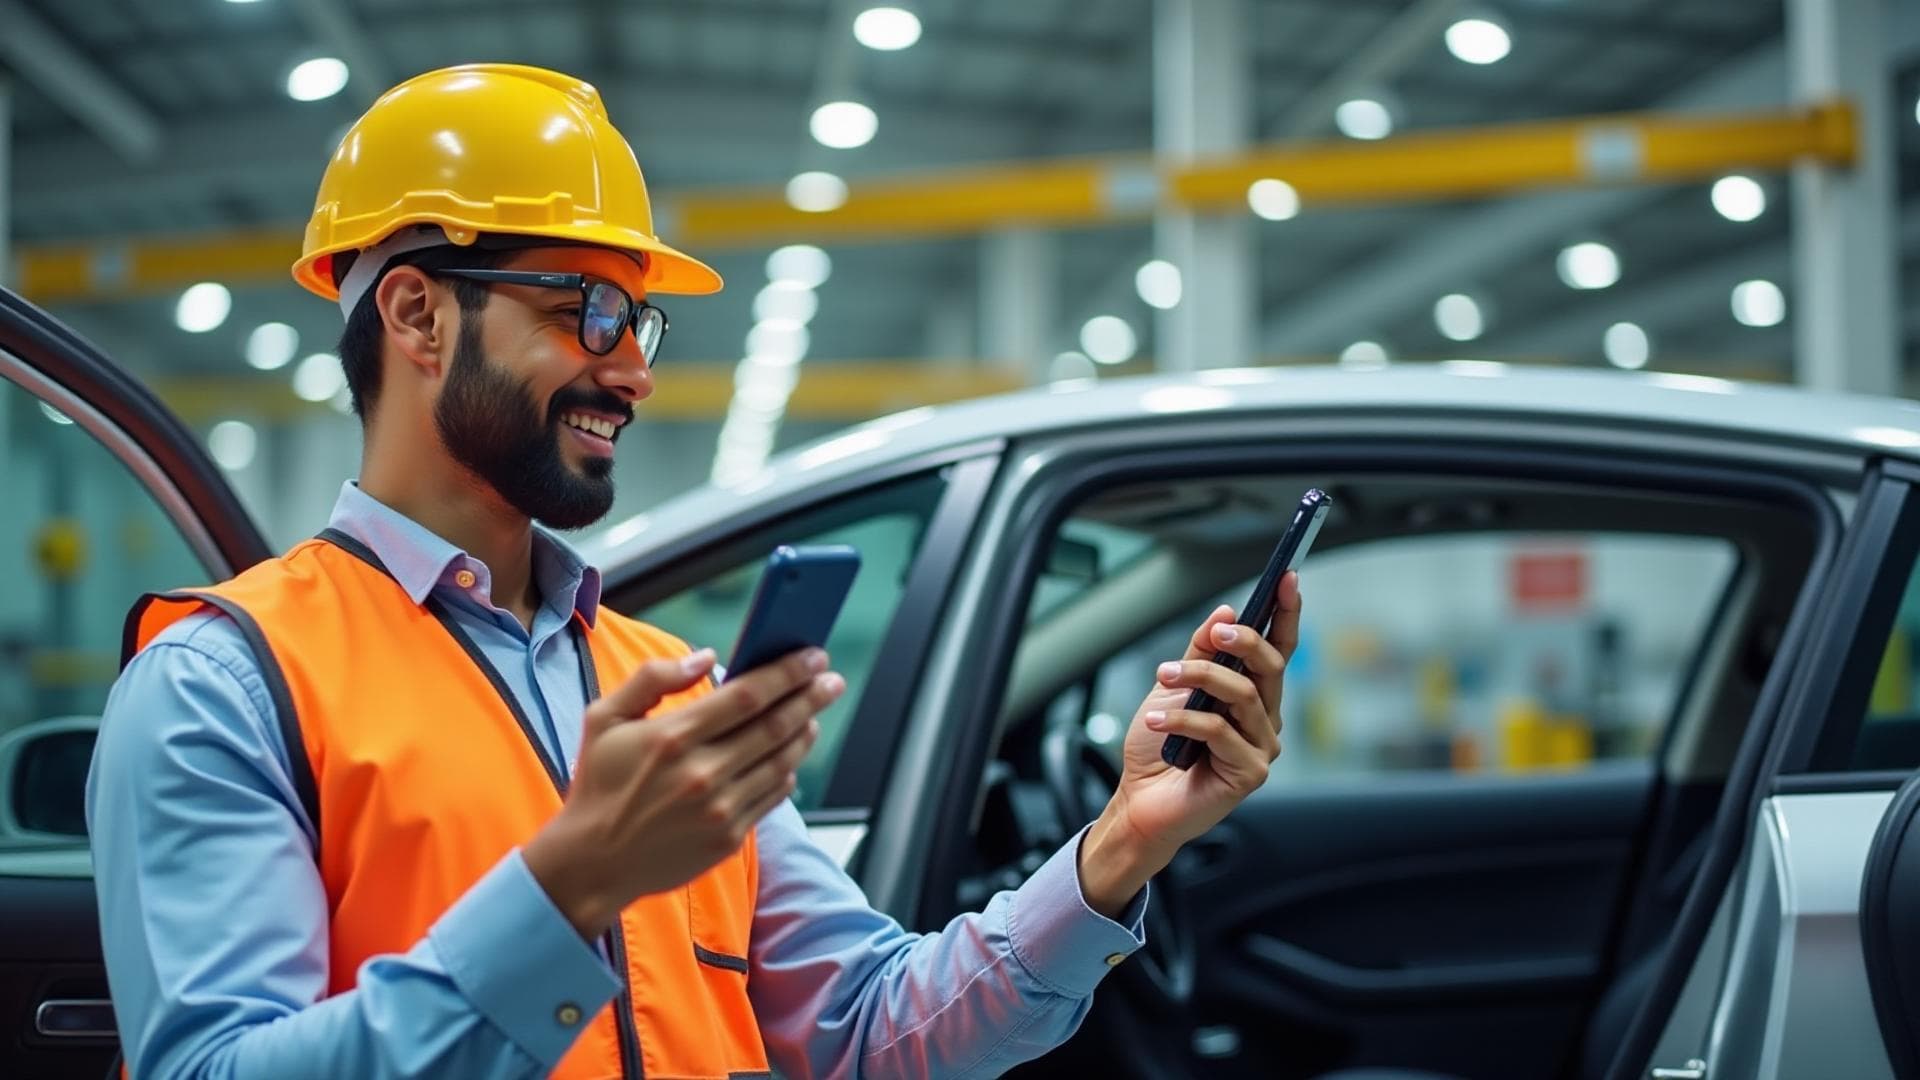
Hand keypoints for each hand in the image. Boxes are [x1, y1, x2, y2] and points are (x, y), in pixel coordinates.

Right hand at [525, 647, 844, 938]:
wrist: (592, 863)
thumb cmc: (599, 785)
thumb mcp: (604, 718)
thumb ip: (652, 679)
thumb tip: (706, 658)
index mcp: (672, 737)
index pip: (747, 695)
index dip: (787, 672)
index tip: (811, 656)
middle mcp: (701, 773)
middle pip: (775, 725)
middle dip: (812, 697)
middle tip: (832, 679)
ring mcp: (719, 809)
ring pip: (782, 761)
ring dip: (805, 733)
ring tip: (813, 714)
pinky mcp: (728, 838)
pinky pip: (773, 795)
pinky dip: (788, 771)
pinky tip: (789, 755)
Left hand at [1079, 572, 1300, 916]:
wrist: (1140, 802)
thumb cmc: (1159, 748)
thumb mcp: (1173, 687)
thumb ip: (1200, 652)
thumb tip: (1225, 614)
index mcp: (1252, 695)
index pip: (1278, 648)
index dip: (1286, 613)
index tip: (1288, 576)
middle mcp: (1264, 719)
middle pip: (1271, 667)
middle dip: (1246, 642)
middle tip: (1218, 633)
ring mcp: (1261, 747)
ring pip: (1243, 695)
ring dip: (1200, 678)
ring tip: (1165, 677)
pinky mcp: (1250, 773)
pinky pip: (1221, 732)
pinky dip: (1185, 719)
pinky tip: (1160, 720)